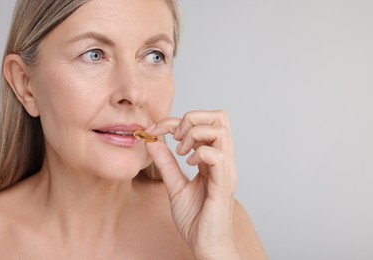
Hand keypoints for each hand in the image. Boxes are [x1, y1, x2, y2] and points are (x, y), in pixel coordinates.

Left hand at [145, 110, 239, 258]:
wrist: (205, 245)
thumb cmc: (196, 218)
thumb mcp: (174, 185)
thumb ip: (165, 162)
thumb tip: (152, 140)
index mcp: (213, 158)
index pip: (202, 123)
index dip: (175, 120)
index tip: (154, 130)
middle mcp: (223, 160)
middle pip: (220, 117)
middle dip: (192, 118)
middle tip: (175, 136)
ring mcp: (225, 171)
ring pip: (220, 131)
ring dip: (195, 133)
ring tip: (181, 151)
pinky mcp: (223, 184)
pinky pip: (217, 156)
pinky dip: (200, 152)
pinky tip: (189, 163)